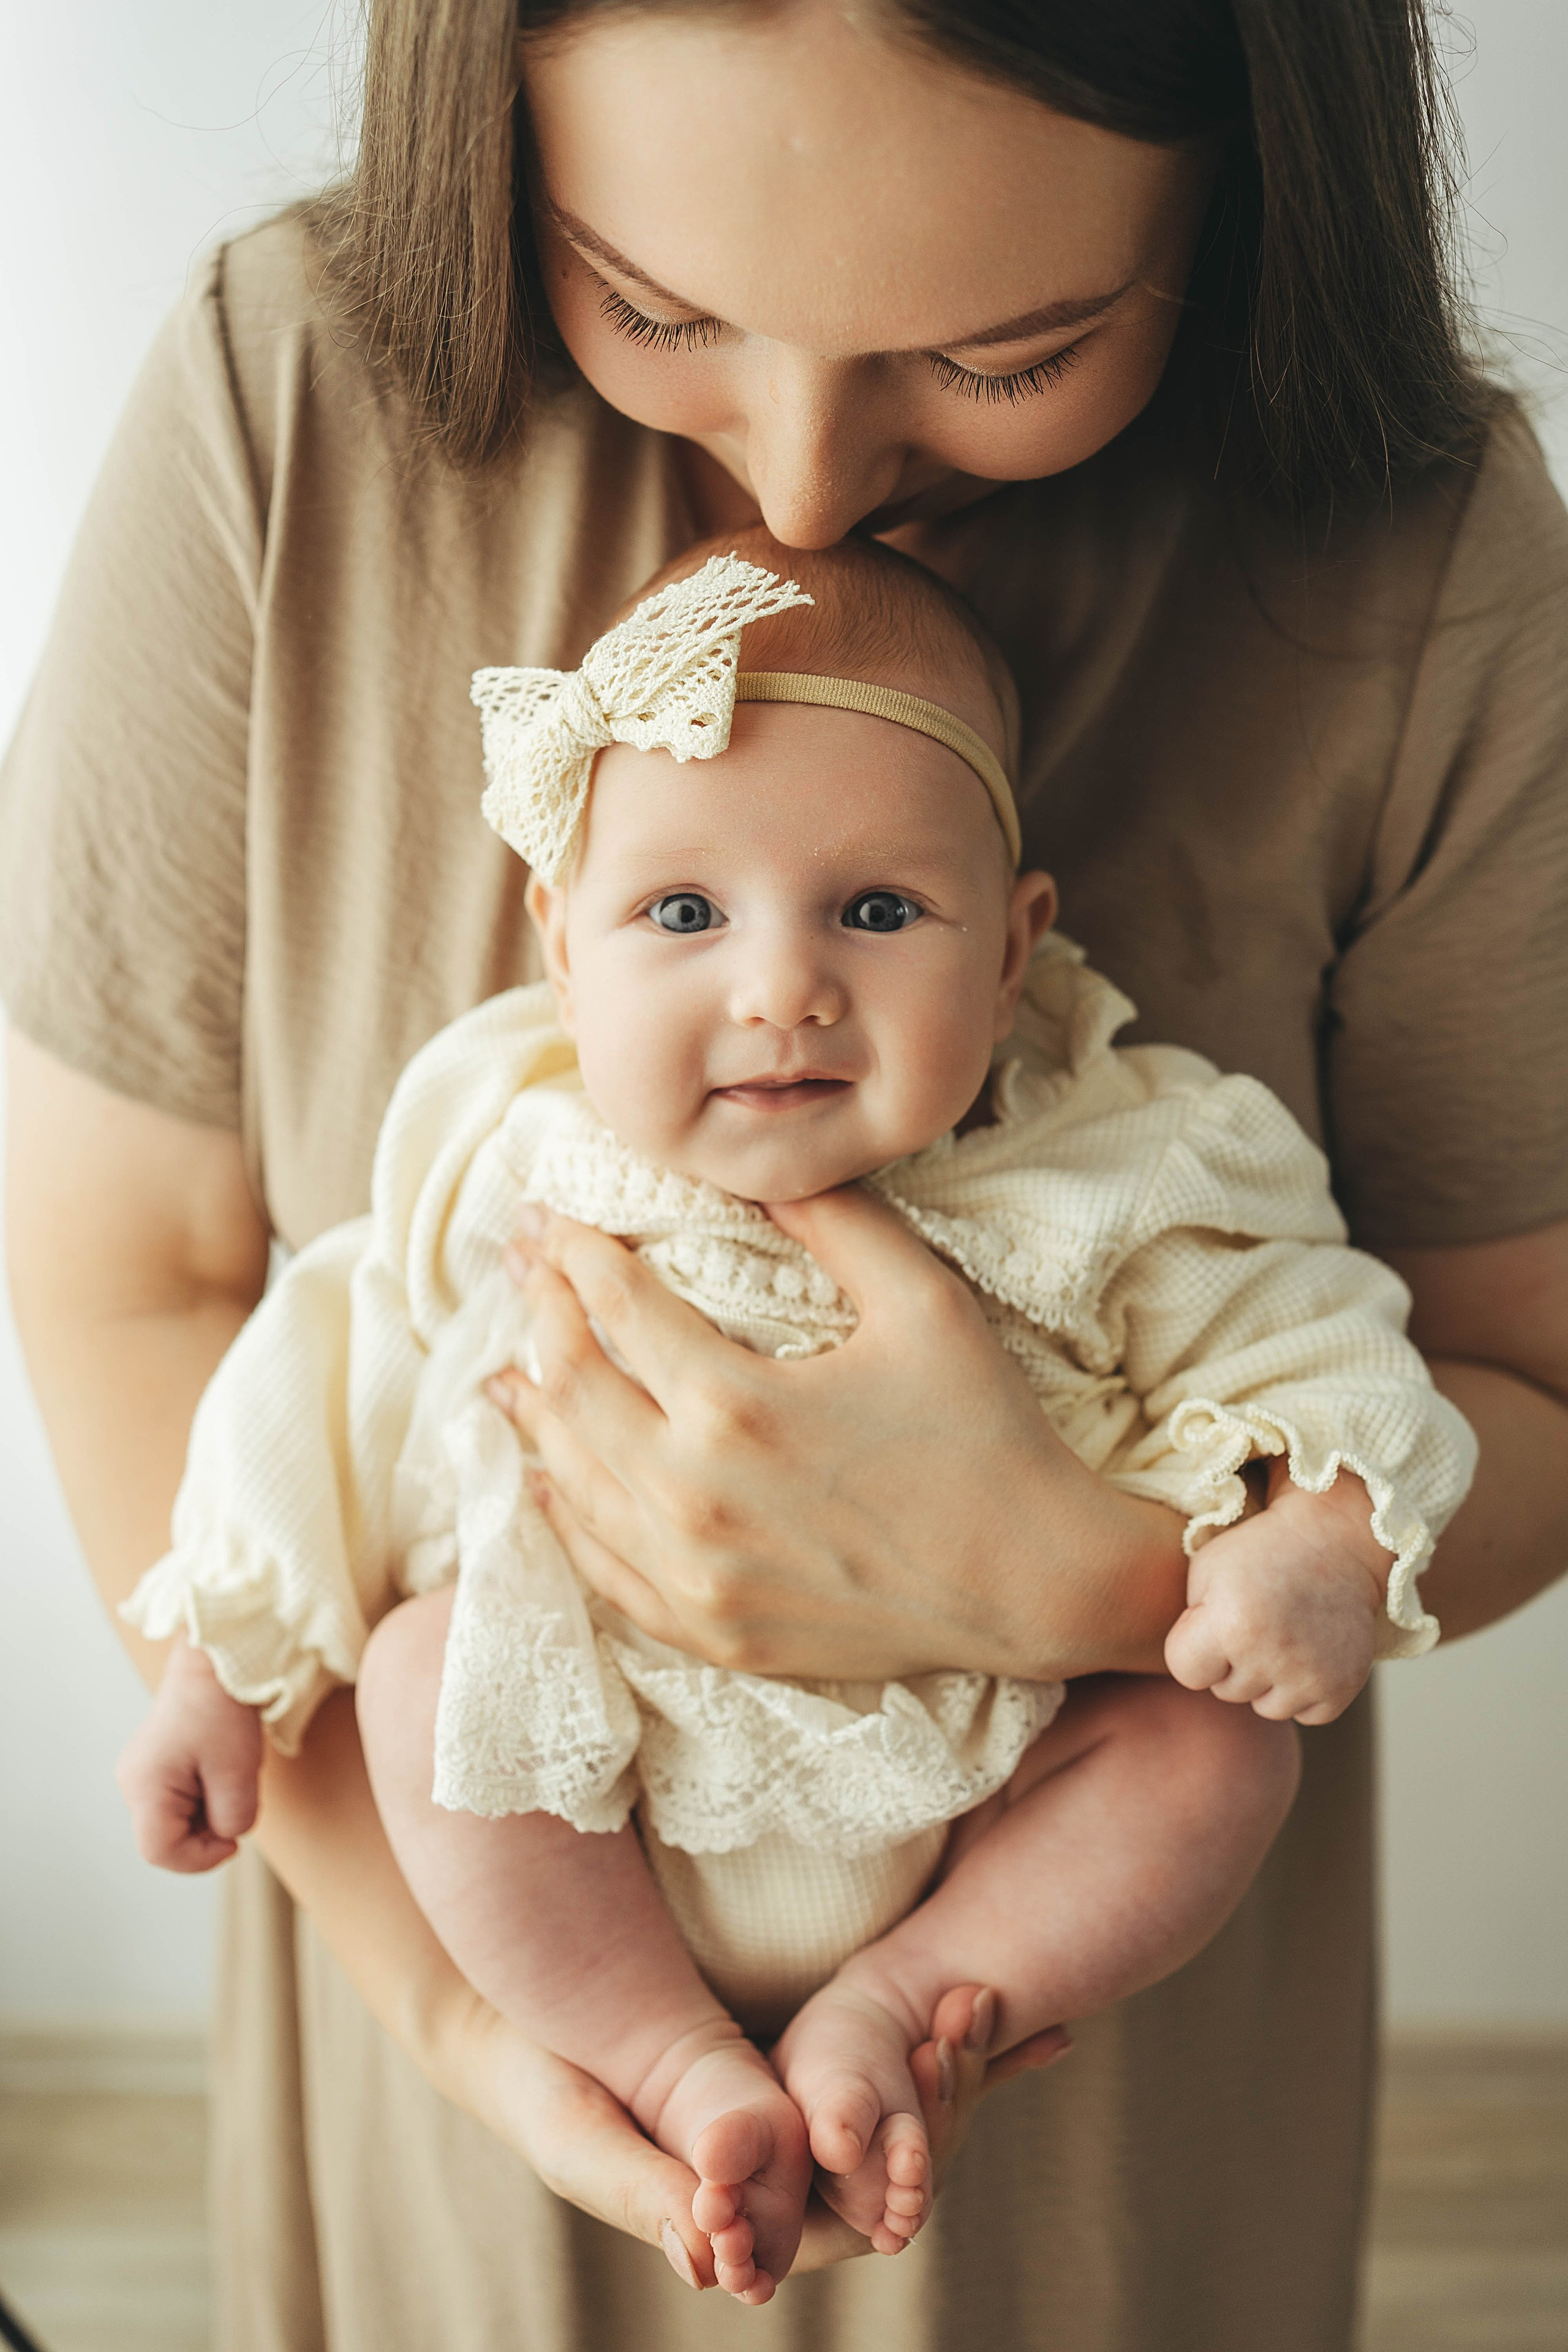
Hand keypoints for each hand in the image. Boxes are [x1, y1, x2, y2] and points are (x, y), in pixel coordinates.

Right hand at [115, 1637, 262, 1869]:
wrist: (215, 1663)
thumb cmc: (222, 1711)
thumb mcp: (237, 1772)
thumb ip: (232, 1817)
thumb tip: (227, 1836)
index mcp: (144, 1785)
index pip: (160, 1850)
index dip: (199, 1858)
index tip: (234, 1842)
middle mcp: (133, 1782)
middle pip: (166, 1838)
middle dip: (207, 1832)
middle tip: (237, 1800)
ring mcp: (142, 1773)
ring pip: (175, 1820)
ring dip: (209, 1812)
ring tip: (230, 1777)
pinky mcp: (156, 1765)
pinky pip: (179, 1800)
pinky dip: (205, 1797)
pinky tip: (221, 1771)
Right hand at [458, 1978, 1066, 2292]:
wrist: (520, 2009)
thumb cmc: (539, 2086)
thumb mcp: (579, 2135)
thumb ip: (644, 2190)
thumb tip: (713, 2260)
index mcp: (742, 2218)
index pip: (845, 2219)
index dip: (891, 2168)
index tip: (922, 2093)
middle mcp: (785, 2180)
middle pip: (893, 2168)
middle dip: (939, 2098)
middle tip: (968, 2016)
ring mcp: (798, 2123)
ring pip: (902, 2117)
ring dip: (952, 2064)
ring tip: (987, 1999)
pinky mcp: (801, 2065)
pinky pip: (889, 2065)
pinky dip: (942, 2043)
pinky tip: (1025, 2019)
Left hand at [488, 1187, 1187, 1682]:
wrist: (1038, 1583)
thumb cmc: (987, 1433)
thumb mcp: (923, 1301)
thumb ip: (832, 1221)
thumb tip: (760, 1170)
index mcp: (735, 1404)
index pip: (616, 1307)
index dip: (573, 1253)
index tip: (551, 1220)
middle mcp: (693, 1496)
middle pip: (571, 1389)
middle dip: (537, 1318)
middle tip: (520, 1275)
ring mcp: (695, 1577)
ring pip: (570, 1483)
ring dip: (533, 1417)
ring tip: (505, 1374)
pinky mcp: (712, 1632)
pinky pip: (603, 1572)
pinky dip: (564, 1519)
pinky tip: (549, 1485)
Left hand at [1164, 1462, 1391, 1724]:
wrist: (1332, 1542)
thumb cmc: (1257, 1554)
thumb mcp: (1205, 1570)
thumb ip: (1188, 1625)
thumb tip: (1195, 1672)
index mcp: (1229, 1624)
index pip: (1185, 1671)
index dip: (1193, 1647)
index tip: (1211, 1623)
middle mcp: (1270, 1655)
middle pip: (1226, 1691)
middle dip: (1232, 1662)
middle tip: (1256, 1619)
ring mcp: (1310, 1675)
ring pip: (1266, 1707)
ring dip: (1269, 1681)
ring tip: (1282, 1633)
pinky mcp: (1341, 1687)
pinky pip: (1307, 1713)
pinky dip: (1307, 1691)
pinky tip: (1310, 1650)